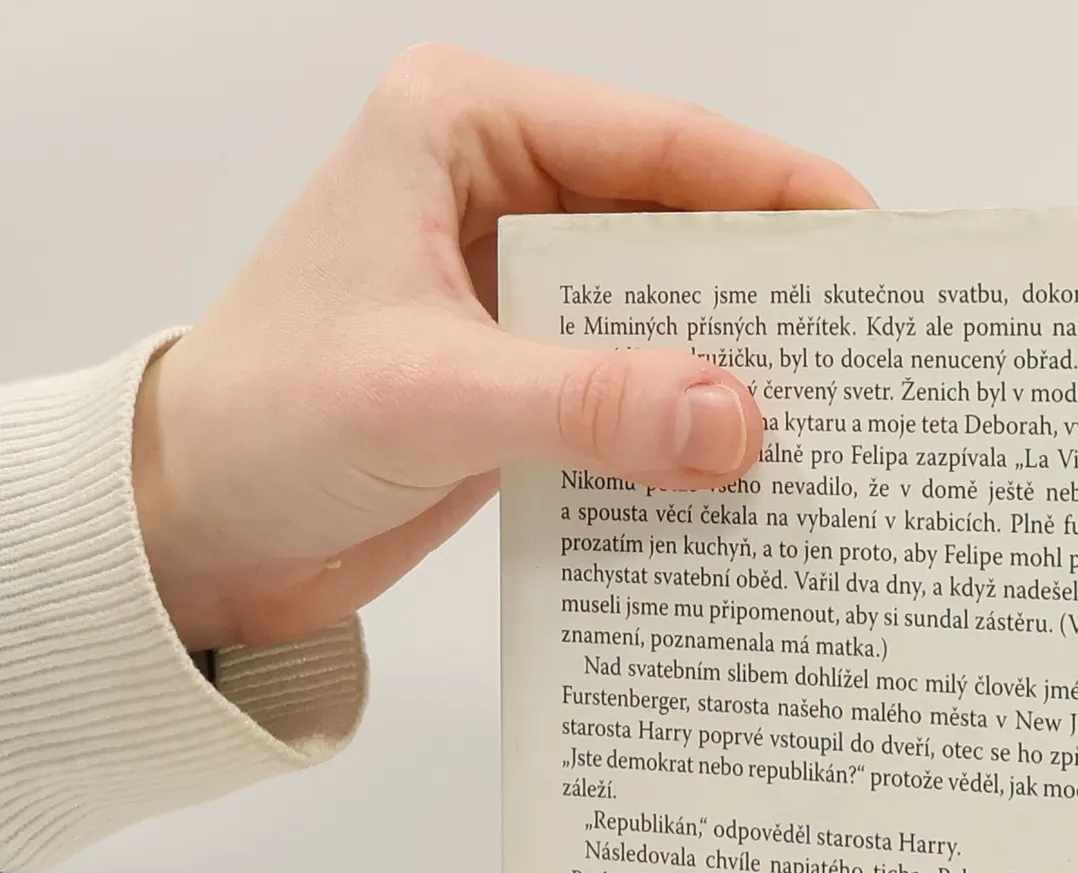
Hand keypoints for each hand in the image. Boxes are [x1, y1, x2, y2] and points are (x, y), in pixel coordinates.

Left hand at [131, 45, 871, 648]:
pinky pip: (637, 386)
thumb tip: (737, 420)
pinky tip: (746, 471)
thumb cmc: (263, 424)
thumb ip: (587, 405)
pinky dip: (687, 427)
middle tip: (870, 350)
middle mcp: (501, 192)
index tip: (871, 244)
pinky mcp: (529, 372)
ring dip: (734, 369)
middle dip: (768, 291)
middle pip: (677, 225)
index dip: (775, 189)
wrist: (197, 529)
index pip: (657, 143)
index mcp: (463, 130)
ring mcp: (519, 286)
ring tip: (830, 420)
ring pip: (666, 312)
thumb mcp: (430, 400)